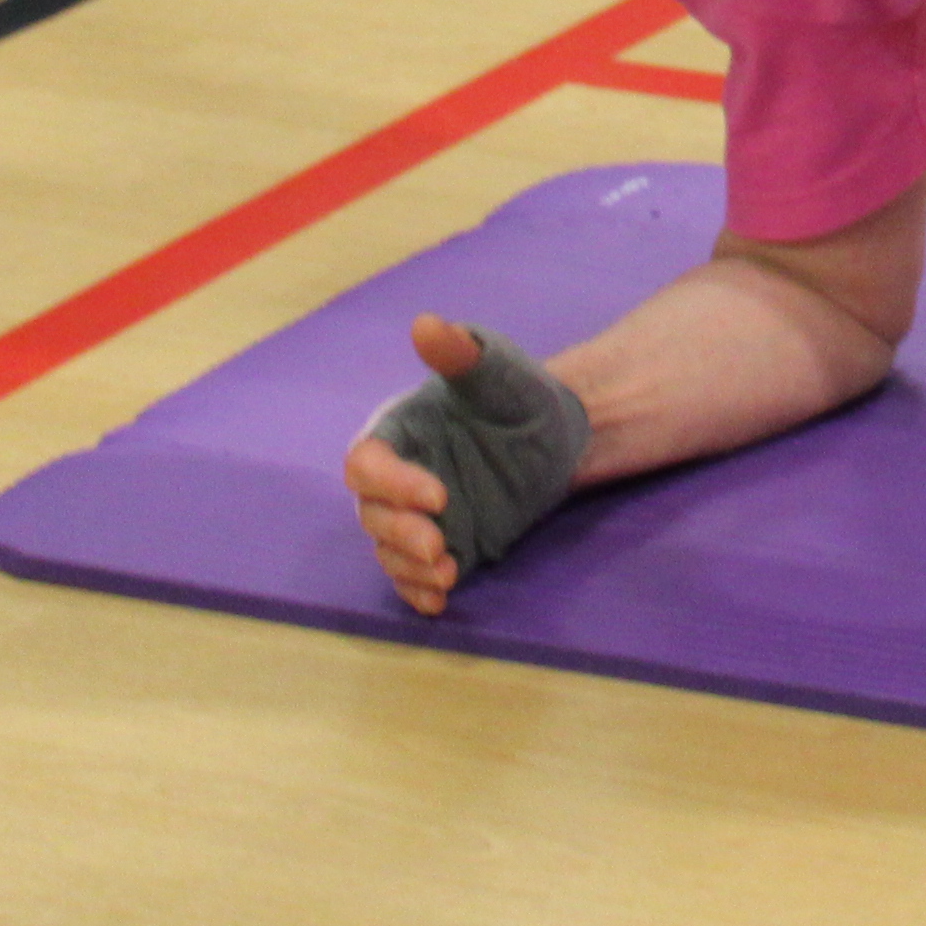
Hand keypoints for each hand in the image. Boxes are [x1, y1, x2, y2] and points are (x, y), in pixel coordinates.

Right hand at [341, 309, 591, 613]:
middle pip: (372, 514)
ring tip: (447, 572)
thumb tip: (425, 324)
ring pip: (388, 549)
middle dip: (400, 533)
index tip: (438, 495)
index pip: (367, 464)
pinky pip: (412, 574)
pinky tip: (440, 601)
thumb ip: (459, 353)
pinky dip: (419, 590)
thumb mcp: (496, 370)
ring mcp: (416, 516)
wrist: (558, 435)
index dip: (392, 483)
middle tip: (439, 545)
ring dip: (409, 567)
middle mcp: (396, 478)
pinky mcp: (442, 544)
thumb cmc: (518, 394)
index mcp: (396, 433)